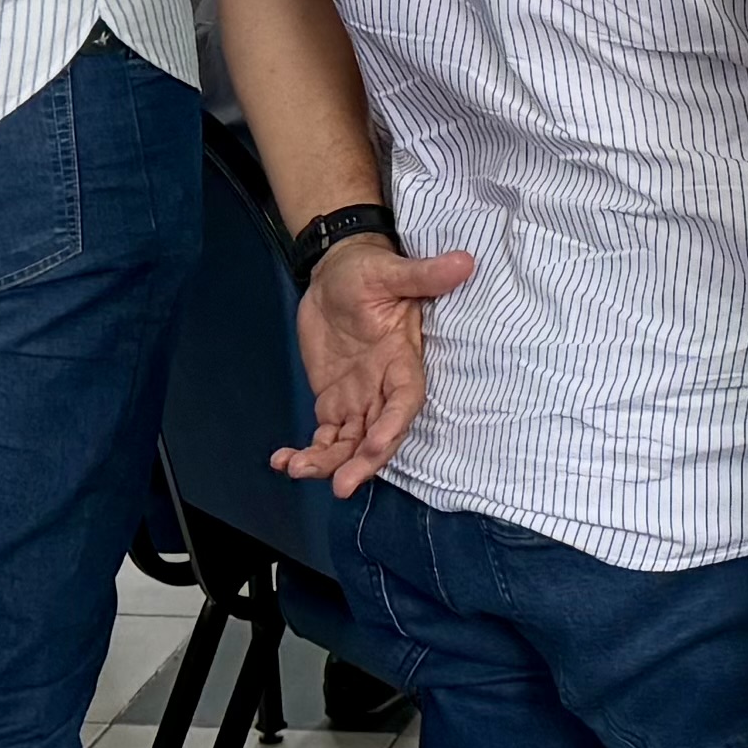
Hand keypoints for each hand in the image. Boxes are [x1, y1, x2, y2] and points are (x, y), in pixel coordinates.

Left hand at [281, 232, 475, 497]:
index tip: (374, 446)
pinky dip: (306, 453)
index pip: (404, 401)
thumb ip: (423, 275)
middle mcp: (382, 387)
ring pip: (348, 443)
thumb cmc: (368, 268)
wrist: (334, 272)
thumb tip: (464, 262)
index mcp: (402, 360)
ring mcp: (357, 398)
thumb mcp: (391, 270)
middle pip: (378, 434)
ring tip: (298, 470)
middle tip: (341, 485)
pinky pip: (324, 437)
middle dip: (362, 462)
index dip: (392, 425)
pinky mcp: (332, 401)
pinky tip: (283, 461)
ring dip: (328, 463)